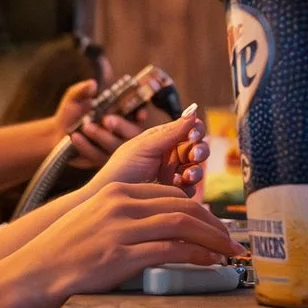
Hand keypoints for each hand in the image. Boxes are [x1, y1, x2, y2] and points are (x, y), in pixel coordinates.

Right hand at [12, 182, 241, 299]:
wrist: (31, 275)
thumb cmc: (63, 254)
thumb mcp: (94, 222)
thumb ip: (127, 218)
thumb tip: (161, 228)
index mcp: (115, 192)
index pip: (171, 195)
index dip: (200, 211)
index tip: (215, 226)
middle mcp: (120, 204)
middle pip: (184, 206)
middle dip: (215, 224)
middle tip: (232, 241)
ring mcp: (120, 228)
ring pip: (183, 224)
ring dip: (213, 238)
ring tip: (229, 252)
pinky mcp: (120, 255)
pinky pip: (171, 250)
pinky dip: (197, 255)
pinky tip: (210, 262)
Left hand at [54, 78, 144, 166]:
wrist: (57, 133)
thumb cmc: (70, 113)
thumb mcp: (74, 98)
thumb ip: (82, 90)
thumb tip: (92, 84)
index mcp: (120, 115)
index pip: (138, 115)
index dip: (141, 115)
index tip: (139, 113)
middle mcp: (120, 133)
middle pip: (131, 134)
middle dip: (121, 126)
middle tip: (107, 120)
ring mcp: (112, 149)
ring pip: (115, 148)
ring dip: (102, 137)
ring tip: (86, 127)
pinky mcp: (99, 161)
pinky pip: (97, 158)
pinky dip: (87, 148)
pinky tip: (76, 138)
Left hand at [83, 107, 209, 195]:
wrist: (107, 197)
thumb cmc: (121, 168)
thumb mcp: (145, 147)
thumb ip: (171, 132)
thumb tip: (193, 111)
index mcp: (162, 139)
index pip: (188, 130)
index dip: (195, 131)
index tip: (194, 135)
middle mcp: (169, 155)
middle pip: (197, 148)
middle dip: (200, 151)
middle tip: (195, 156)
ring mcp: (172, 174)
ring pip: (196, 169)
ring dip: (196, 171)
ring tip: (187, 176)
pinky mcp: (173, 193)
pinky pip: (190, 189)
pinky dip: (188, 188)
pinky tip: (177, 187)